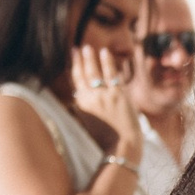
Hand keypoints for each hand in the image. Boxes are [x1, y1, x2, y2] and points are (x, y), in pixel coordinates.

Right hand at [70, 44, 143, 159]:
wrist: (122, 145)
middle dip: (82, 59)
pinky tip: (106, 53)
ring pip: (97, 72)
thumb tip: (76, 97)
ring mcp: (105, 95)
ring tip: (93, 49)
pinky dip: (109, 63)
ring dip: (94, 58)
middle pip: (84, 74)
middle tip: (81, 48)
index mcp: (81, 105)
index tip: (73, 55)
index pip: (76, 80)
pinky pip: (112, 74)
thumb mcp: (87, 122)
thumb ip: (80, 109)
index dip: (74, 66)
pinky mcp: (119, 95)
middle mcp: (91, 98)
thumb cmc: (106, 137)